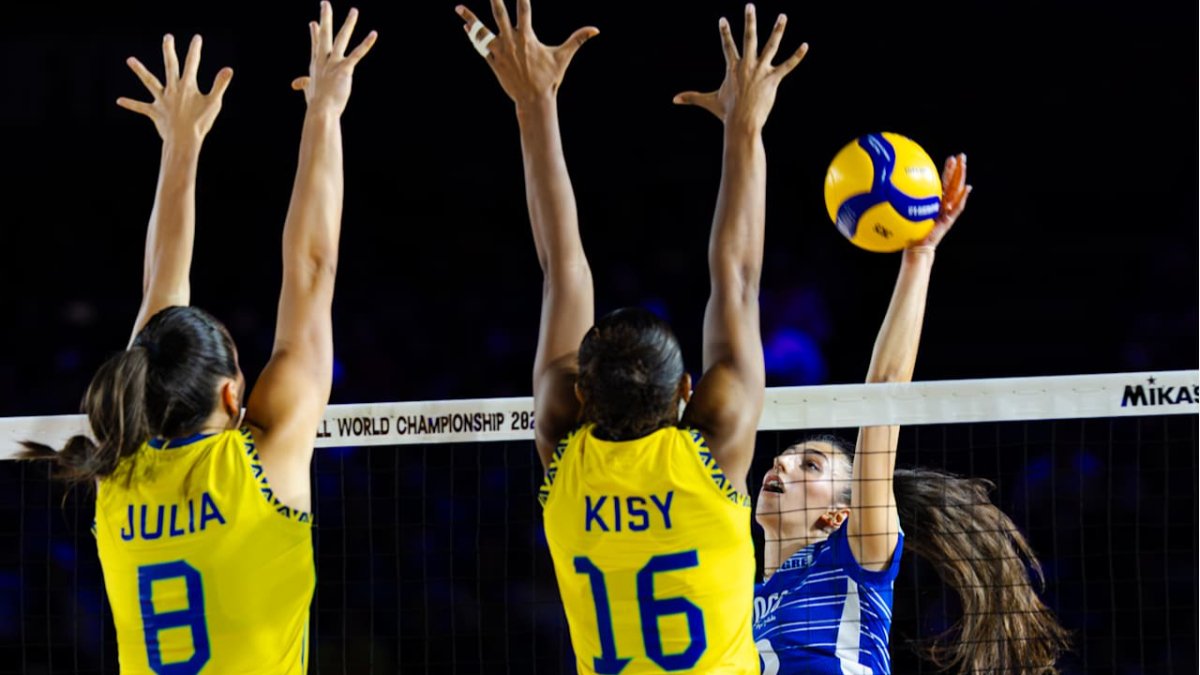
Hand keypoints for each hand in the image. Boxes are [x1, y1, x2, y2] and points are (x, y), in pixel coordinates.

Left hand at [117, 34, 232, 143]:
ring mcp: (162, 99)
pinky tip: (119, 100)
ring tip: (129, 60)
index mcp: (187, 86)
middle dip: (169, 50)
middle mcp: (173, 89)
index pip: (192, 63)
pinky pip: (141, 107)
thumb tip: (228, 69)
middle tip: (168, 37)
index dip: (195, 50)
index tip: (196, 38)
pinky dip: (131, 104)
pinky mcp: (155, 112)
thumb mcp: (214, 103)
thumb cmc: (200, 122)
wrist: (184, 139)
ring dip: (139, 70)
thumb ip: (220, 84)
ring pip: (149, 82)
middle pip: (170, 65)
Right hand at [291, 2, 376, 115]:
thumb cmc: (316, 103)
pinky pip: (357, 53)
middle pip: (324, 34)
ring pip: (341, 38)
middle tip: (325, 3)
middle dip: (325, 17)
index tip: (314, 22)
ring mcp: (333, 63)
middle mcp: (323, 60)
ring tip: (354, 10)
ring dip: (348, 24)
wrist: (321, 110)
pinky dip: (366, 43)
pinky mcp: (344, 69)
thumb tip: (296, 83)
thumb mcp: (308, 90)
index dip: (315, 33)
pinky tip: (373, 34)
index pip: (316, 45)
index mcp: (316, 65)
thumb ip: (303, 84)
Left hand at [455, 0, 597, 104]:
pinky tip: (466, 26)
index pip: (524, 10)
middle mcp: (512, 42)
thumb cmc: (550, 78)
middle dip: (494, 0)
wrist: (534, 100)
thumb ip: (578, 39)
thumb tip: (596, 30)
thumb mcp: (563, 57)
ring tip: (458, 7)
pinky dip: (473, 36)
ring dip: (470, 18)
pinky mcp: (493, 62)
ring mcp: (500, 52)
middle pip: (499, 15)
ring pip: (482, 32)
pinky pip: (480, 46)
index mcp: (527, 37)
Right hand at [673, 4, 807, 130]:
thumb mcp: (709, 102)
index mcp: (732, 68)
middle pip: (749, 37)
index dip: (724, 32)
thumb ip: (692, 97)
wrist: (741, 123)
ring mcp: (761, 71)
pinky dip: (797, 56)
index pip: (727, 46)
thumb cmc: (726, 113)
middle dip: (749, 20)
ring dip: (778, 30)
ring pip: (771, 45)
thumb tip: (673, 100)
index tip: (722, 19)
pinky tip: (805, 46)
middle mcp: (747, 65)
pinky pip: (787, 65)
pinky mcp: (773, 79)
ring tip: (782, 16)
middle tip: (749, 5)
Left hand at [911, 153, 971, 249]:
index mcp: (936, 201)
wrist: (916, 246)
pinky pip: (957, 207)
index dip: (948, 170)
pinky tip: (967, 188)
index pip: (944, 182)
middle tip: (962, 155)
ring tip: (964, 165)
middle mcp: (944, 204)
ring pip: (957, 191)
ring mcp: (948, 212)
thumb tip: (886, 186)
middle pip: (953, 184)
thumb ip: (902, 200)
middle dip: (959, 169)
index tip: (951, 158)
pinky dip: (962, 198)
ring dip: (961, 177)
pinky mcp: (949, 220)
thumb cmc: (909, 230)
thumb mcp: (905, 212)